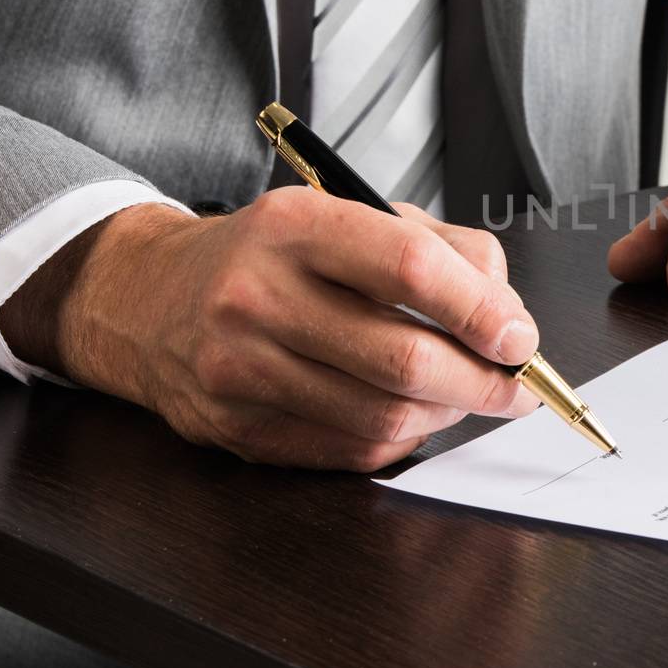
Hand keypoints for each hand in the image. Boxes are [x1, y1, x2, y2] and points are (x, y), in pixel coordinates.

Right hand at [0, 190, 542, 471]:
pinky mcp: (236, 429)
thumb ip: (443, 249)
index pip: (409, 268)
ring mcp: (240, 369)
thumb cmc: (270, 255)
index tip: (520, 336)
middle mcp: (257, 296)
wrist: (147, 300)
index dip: (481, 309)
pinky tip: (414, 414)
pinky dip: (401, 440)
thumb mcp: (350, 215)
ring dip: (448, 414)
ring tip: (468, 396)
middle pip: (402, 357)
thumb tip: (509, 313)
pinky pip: (350, 452)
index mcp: (294, 226)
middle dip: (482, 380)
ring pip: (383, 417)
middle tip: (516, 384)